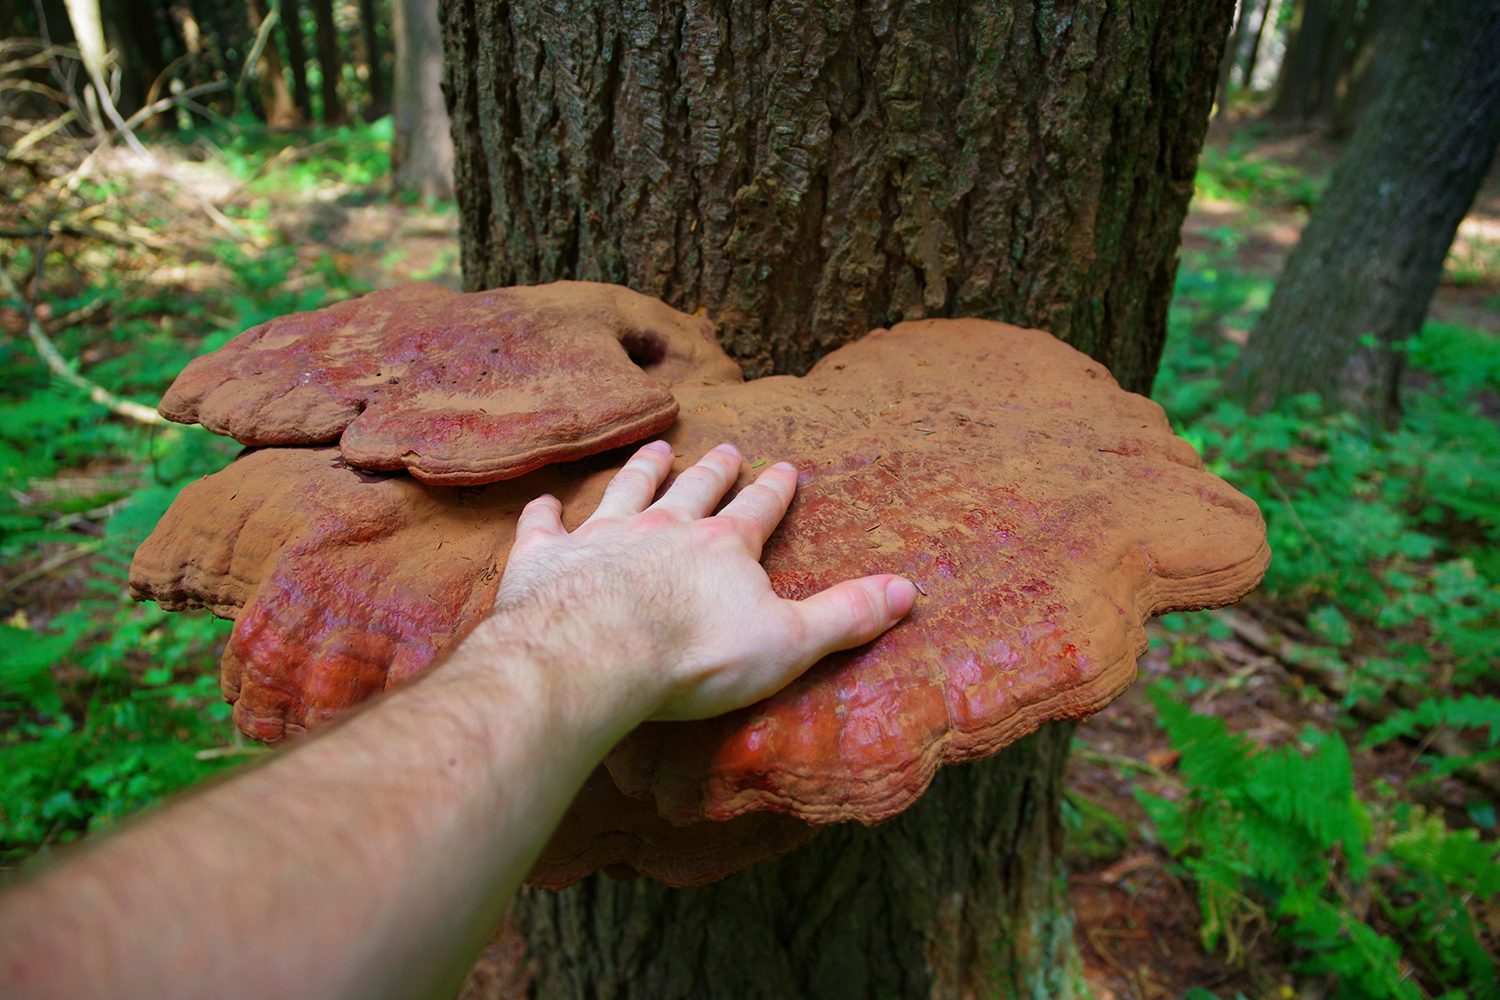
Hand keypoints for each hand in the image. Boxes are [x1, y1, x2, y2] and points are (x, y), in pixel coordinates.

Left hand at [486, 440, 917, 720]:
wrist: (596, 657)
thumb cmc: (696, 656)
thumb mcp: (790, 642)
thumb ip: (846, 615)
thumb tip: (910, 590)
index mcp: (723, 547)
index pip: (759, 510)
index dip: (774, 490)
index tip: (785, 466)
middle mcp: (664, 529)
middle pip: (694, 490)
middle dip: (714, 470)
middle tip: (726, 448)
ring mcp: (602, 538)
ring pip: (627, 491)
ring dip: (643, 470)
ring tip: (657, 449)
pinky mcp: (546, 560)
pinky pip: (546, 526)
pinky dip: (545, 513)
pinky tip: (543, 502)